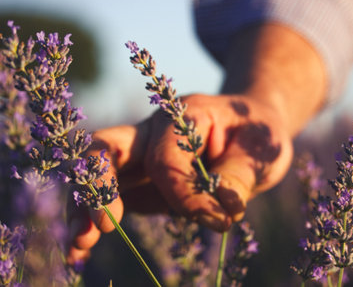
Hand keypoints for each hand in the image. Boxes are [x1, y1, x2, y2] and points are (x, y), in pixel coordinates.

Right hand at [67, 93, 293, 263]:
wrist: (248, 130)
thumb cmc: (256, 133)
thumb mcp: (261, 148)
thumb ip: (238, 176)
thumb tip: (223, 210)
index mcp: (183, 115)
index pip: (166, 160)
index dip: (185, 197)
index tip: (220, 221)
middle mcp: (153, 131)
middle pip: (107, 148)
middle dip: (99, 185)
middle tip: (103, 225)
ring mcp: (142, 156)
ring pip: (98, 173)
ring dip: (84, 206)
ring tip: (80, 245)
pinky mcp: (141, 180)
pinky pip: (110, 197)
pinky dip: (91, 220)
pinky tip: (81, 250)